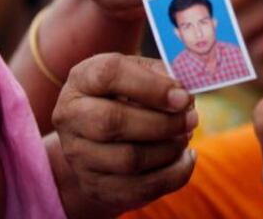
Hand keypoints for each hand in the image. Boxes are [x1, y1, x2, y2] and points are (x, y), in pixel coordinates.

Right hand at [53, 53, 197, 214]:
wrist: (98, 138)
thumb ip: (161, 76)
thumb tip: (184, 95)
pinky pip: (139, 188)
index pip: (110, 74)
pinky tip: (185, 159)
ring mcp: (78, 155)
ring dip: (168, 150)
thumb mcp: (139, 73)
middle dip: (162, 123)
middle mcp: (70, 116)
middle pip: (113, 122)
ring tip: (185, 137)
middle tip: (192, 119)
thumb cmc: (126, 96)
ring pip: (128, 160)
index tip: (183, 97)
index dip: (151, 86)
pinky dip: (172, 175)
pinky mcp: (94, 185)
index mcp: (83, 79)